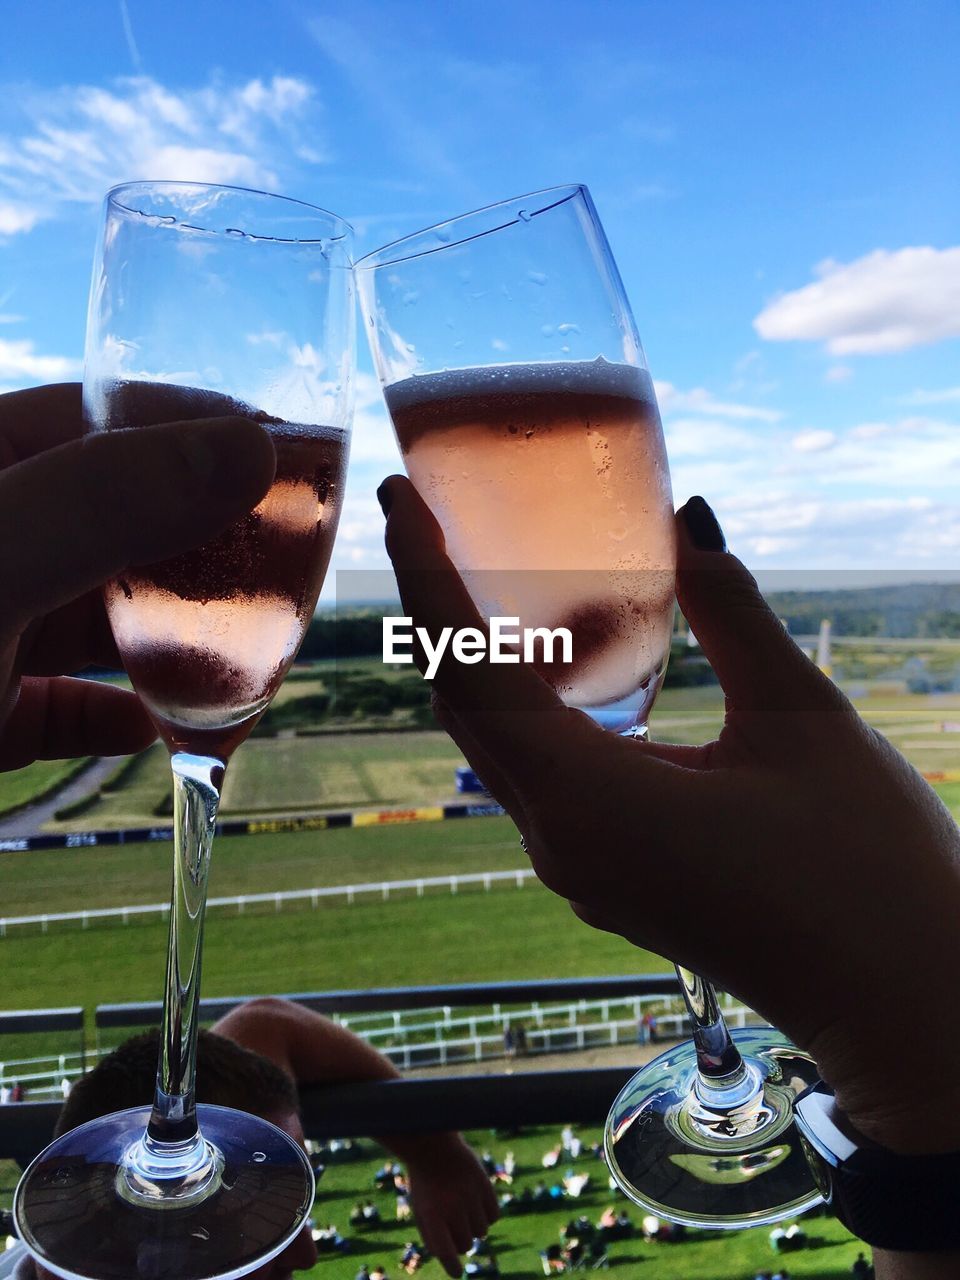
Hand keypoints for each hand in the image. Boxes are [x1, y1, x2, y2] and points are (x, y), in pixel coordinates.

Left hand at [0, 384, 274, 769]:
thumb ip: (104, 501)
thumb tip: (253, 450)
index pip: (101, 417)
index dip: (199, 432)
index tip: (294, 458)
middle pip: (117, 521)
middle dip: (201, 550)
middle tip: (286, 568)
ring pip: (95, 616)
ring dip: (171, 638)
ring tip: (247, 653)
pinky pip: (64, 704)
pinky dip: (115, 714)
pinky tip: (154, 724)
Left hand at [379, 476, 959, 1154]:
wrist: (899, 1002)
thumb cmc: (867, 867)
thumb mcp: (802, 719)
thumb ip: (731, 613)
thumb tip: (687, 519)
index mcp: (591, 799)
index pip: (472, 667)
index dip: (427, 575)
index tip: (395, 496)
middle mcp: (559, 840)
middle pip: (465, 703)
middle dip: (435, 605)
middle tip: (422, 514)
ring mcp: (575, 869)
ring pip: (495, 743)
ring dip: (477, 657)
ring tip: (478, 572)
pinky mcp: (602, 879)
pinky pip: (535, 778)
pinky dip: (523, 709)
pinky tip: (549, 662)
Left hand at [403, 1133, 498, 1276]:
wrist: (433, 1145)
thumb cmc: (426, 1184)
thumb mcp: (422, 1210)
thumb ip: (435, 1237)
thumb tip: (454, 1262)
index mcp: (431, 1216)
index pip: (446, 1252)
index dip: (452, 1266)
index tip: (456, 1271)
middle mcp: (451, 1208)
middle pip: (466, 1244)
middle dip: (461, 1239)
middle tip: (454, 1223)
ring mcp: (469, 1195)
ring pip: (481, 1231)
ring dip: (474, 1225)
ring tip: (463, 1207)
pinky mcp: (484, 1185)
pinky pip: (494, 1216)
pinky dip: (487, 1214)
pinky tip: (476, 1201)